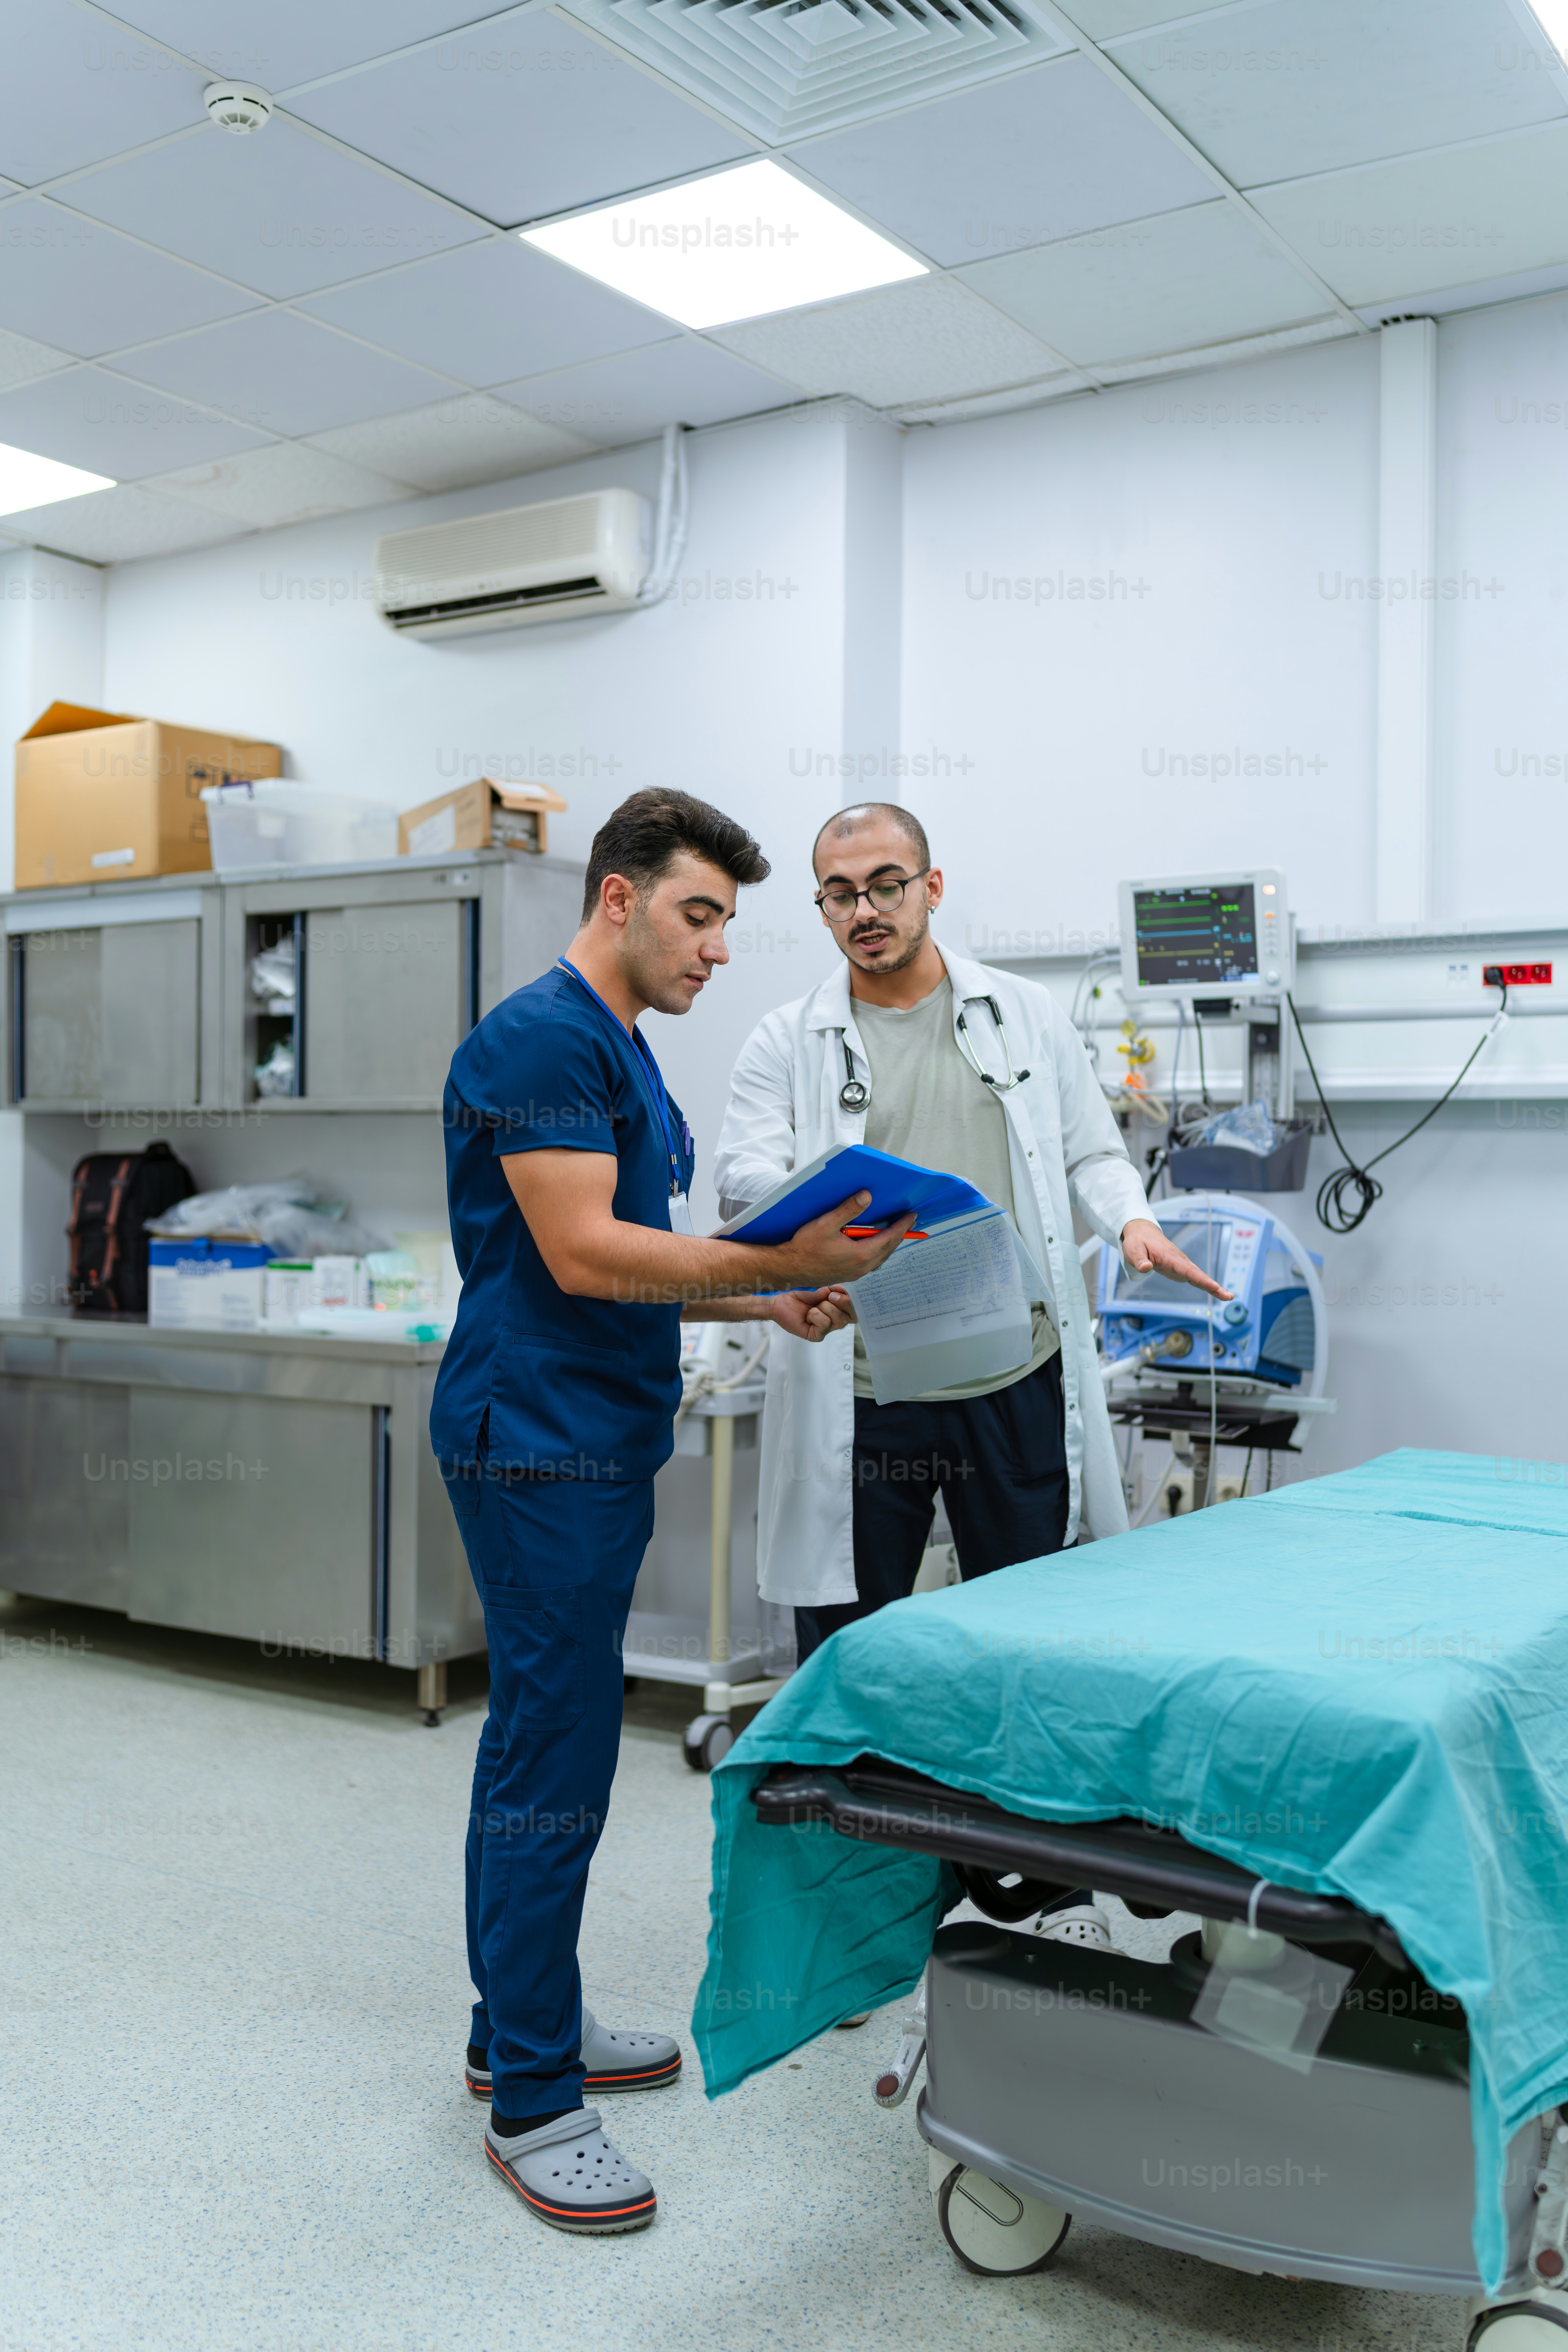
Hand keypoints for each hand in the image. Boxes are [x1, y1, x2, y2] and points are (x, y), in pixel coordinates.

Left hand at [769, 1286, 853, 1342]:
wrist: (782, 1299)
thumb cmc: (801, 1294)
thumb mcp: (823, 1288)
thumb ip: (837, 1291)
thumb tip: (848, 1291)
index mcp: (840, 1308)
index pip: (857, 1310)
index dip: (855, 1302)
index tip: (846, 1292)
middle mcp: (836, 1320)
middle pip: (852, 1316)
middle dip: (842, 1302)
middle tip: (828, 1296)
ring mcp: (827, 1329)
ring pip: (839, 1320)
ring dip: (825, 1308)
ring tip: (814, 1307)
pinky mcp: (817, 1335)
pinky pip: (825, 1324)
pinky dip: (815, 1315)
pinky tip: (808, 1315)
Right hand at [771, 1192, 915, 1287]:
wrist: (790, 1268)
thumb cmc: (805, 1247)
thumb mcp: (826, 1224)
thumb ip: (848, 1210)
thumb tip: (866, 1196)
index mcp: (860, 1254)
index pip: (889, 1237)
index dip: (902, 1226)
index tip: (912, 1216)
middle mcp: (862, 1267)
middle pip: (888, 1249)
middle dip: (900, 1234)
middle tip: (909, 1223)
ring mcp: (856, 1273)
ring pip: (881, 1258)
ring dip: (889, 1244)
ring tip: (895, 1233)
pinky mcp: (849, 1275)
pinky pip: (871, 1263)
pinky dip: (879, 1252)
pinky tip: (874, 1246)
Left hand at [1121, 1217, 1232, 1301]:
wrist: (1143, 1233)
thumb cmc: (1138, 1241)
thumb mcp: (1133, 1249)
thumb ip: (1139, 1259)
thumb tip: (1145, 1268)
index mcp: (1170, 1257)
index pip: (1187, 1270)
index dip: (1201, 1279)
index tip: (1214, 1286)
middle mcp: (1179, 1261)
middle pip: (1199, 1275)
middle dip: (1214, 1286)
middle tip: (1228, 1296)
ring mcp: (1181, 1265)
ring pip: (1199, 1277)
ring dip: (1213, 1287)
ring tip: (1227, 1296)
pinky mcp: (1180, 1269)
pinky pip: (1194, 1278)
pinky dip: (1205, 1285)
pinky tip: (1214, 1291)